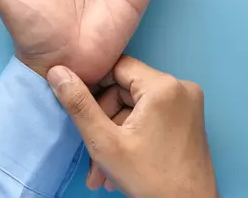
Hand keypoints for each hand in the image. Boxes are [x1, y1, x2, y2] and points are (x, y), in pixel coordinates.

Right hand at [46, 56, 218, 197]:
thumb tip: (58, 72)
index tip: (81, 109)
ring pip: (137, 107)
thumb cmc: (150, 180)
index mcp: (163, 86)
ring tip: (102, 169)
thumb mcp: (104, 142)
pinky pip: (152, 116)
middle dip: (104, 120)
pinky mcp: (189, 119)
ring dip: (116, 133)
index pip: (117, 67)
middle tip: (91, 152)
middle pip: (126, 89)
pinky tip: (121, 163)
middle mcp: (181, 87)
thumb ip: (79, 104)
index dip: (94, 85)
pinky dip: (134, 135)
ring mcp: (188, 104)